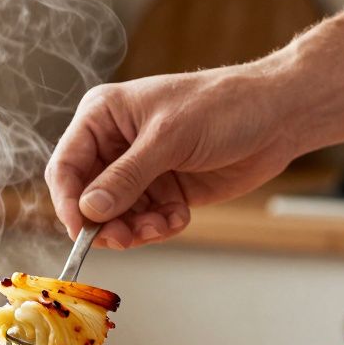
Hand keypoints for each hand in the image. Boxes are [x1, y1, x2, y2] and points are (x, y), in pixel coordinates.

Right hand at [45, 68, 298, 248]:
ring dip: (135, 229)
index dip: (68, 202)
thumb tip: (88, 210)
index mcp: (103, 117)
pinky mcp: (163, 190)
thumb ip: (126, 177)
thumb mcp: (169, 139)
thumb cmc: (222, 107)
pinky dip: (159, 227)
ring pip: (116, 217)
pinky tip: (180, 216)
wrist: (277, 116)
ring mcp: (139, 170)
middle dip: (105, 222)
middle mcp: (114, 145)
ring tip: (162, 226)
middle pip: (87, 199)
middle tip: (125, 238)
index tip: (81, 231)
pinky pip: (145, 221)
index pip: (66, 166)